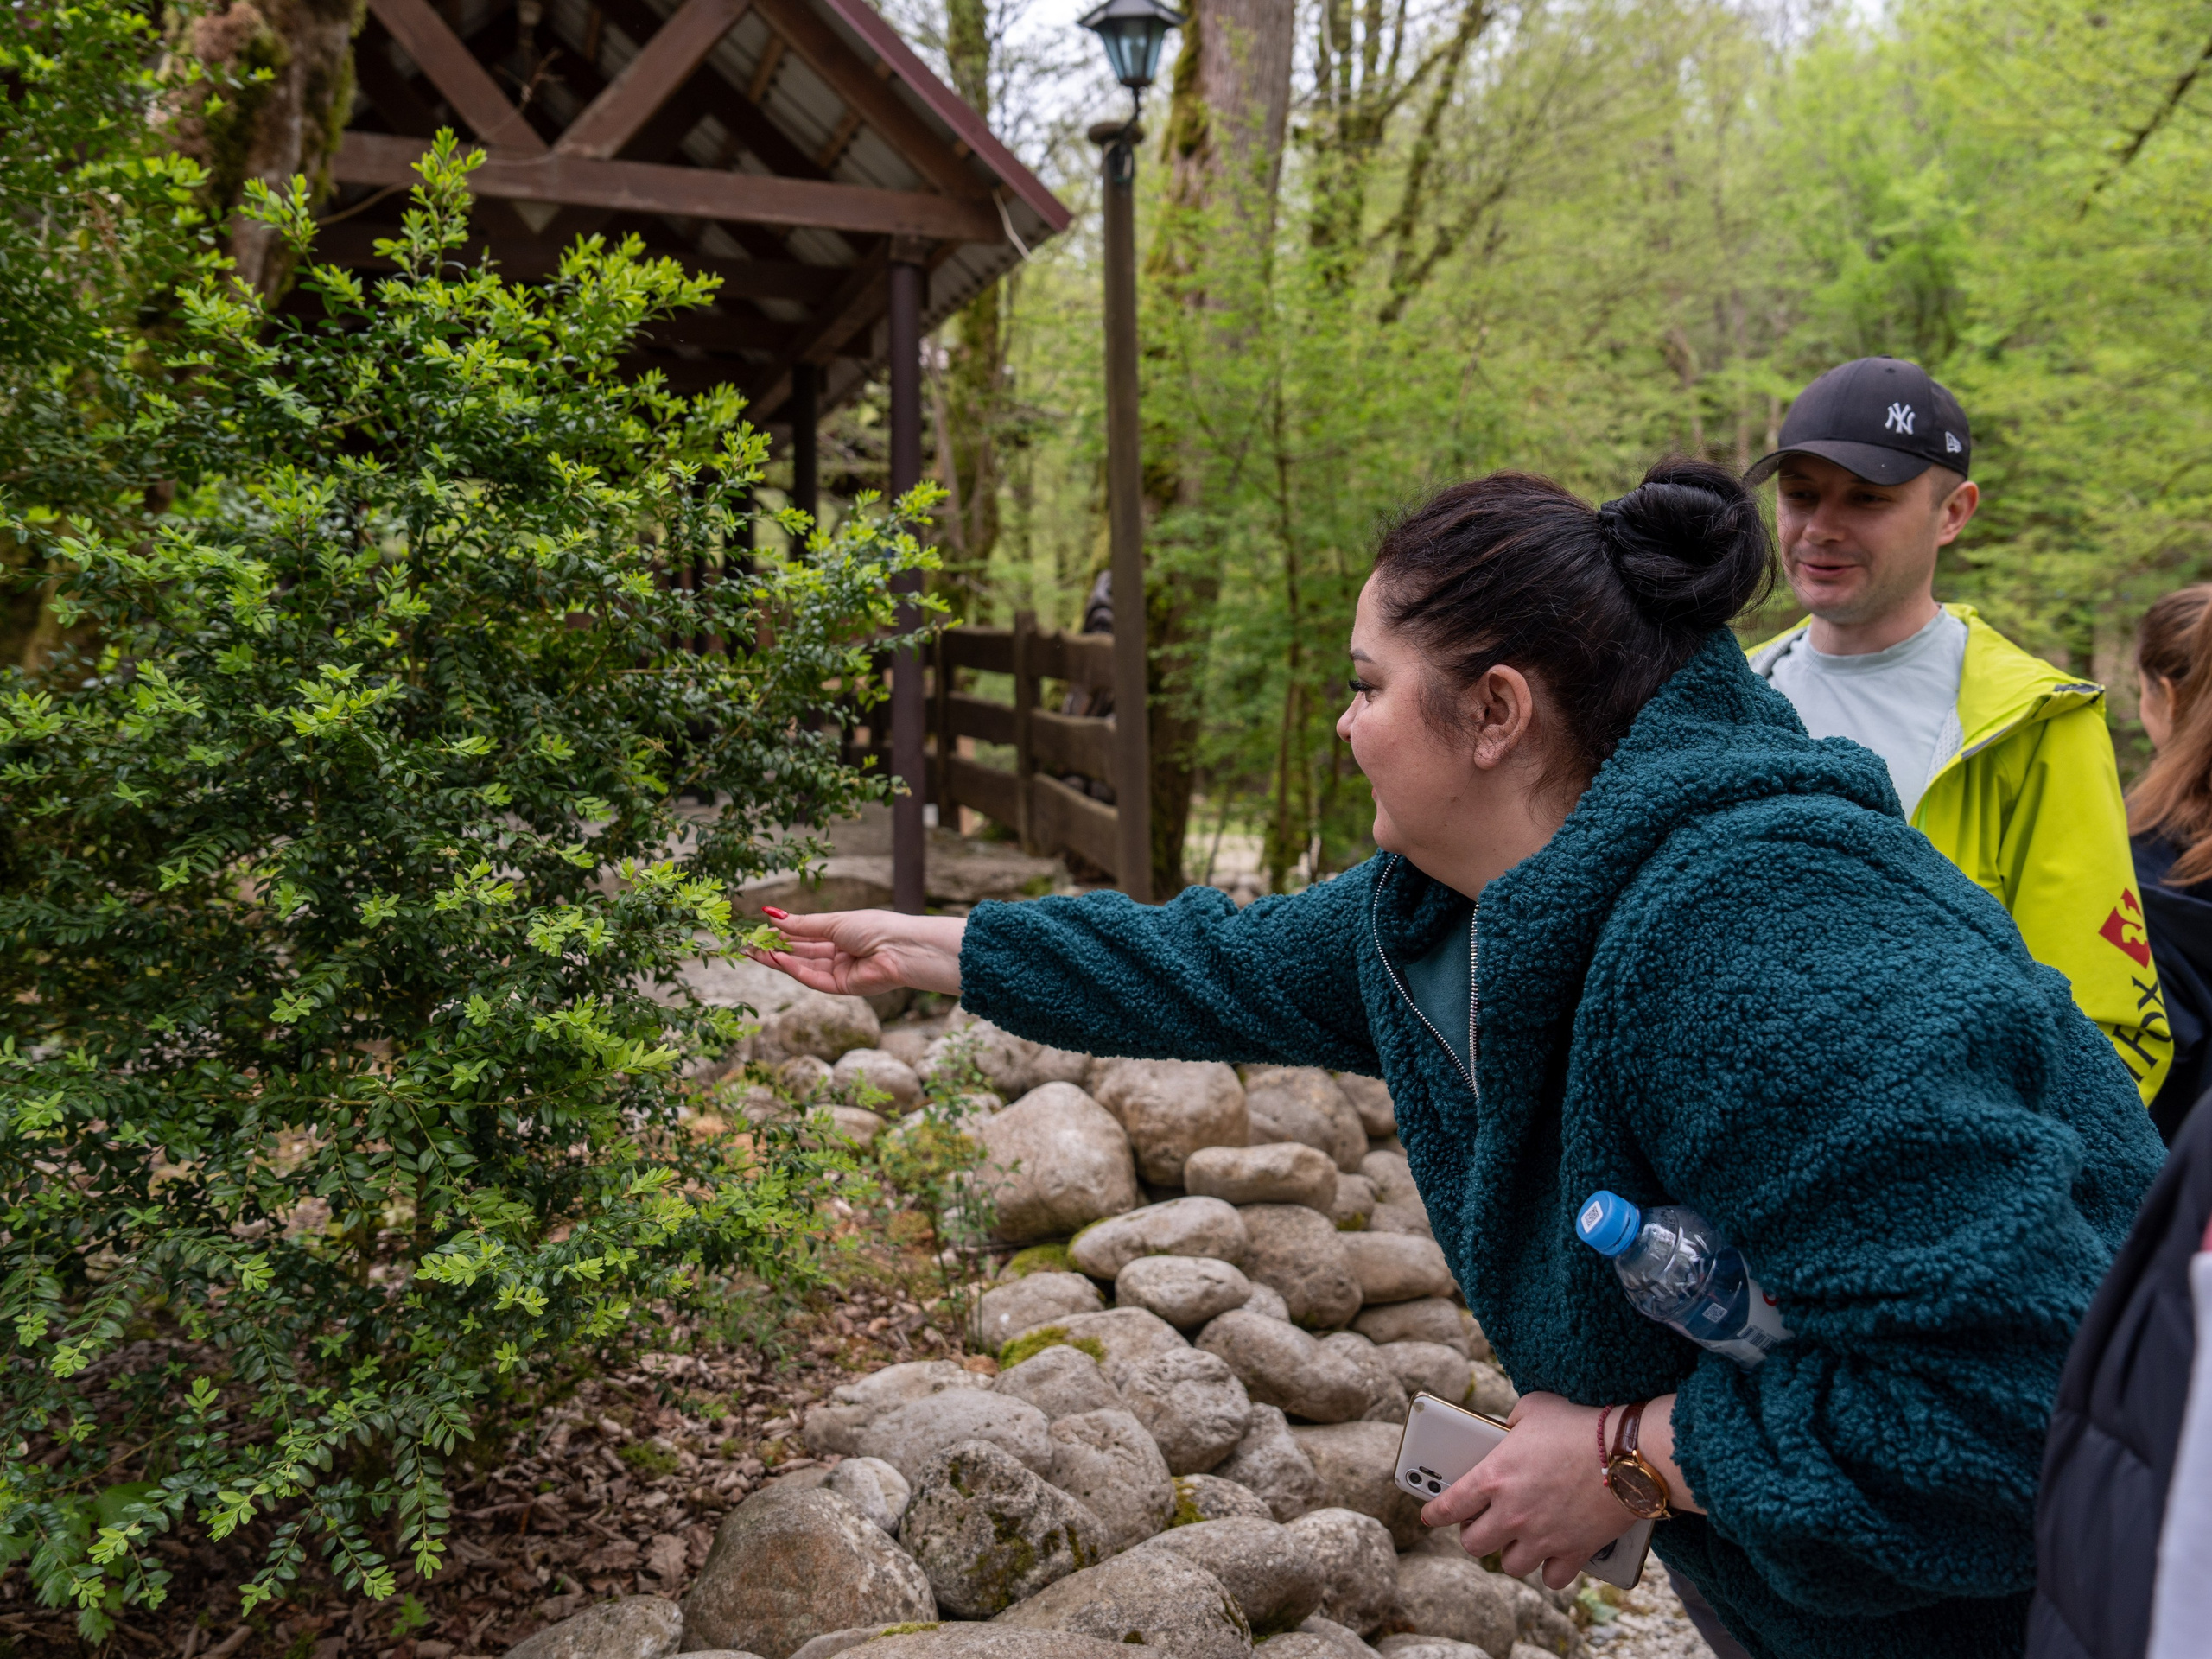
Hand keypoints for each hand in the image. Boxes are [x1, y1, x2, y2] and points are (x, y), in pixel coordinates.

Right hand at [745, 908, 966, 996]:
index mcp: (841, 934)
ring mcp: (839, 972)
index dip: (783, 933)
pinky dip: (795, 969)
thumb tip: (773, 914)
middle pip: (801, 953)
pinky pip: (813, 979)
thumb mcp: (833, 922)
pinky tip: (778, 959)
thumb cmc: (874, 927)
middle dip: (774, 949)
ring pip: (803, 967)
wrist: (900, 949)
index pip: (806, 936)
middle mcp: (839, 954)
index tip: (760, 930)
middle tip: (748, 946)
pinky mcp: (841, 988)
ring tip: (755, 952)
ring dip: (779, 960)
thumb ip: (802, 924)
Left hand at [1419, 1392, 1653, 1589]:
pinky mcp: (1574, 1551)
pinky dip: (1551, 1569)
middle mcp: (1512, 1513)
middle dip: (1474, 1534)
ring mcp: (1543, 1537)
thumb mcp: (1533, 1409)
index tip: (1429, 1516)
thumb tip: (1505, 1431)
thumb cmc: (1580, 1422)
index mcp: (1494, 1476)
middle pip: (1474, 1544)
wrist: (1630, 1450)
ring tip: (1519, 1539)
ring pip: (1510, 1565)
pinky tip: (1552, 1554)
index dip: (1434, 1513)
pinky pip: (1552, 1578)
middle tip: (1482, 1524)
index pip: (1449, 1505)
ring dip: (1512, 1553)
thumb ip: (1510, 1424)